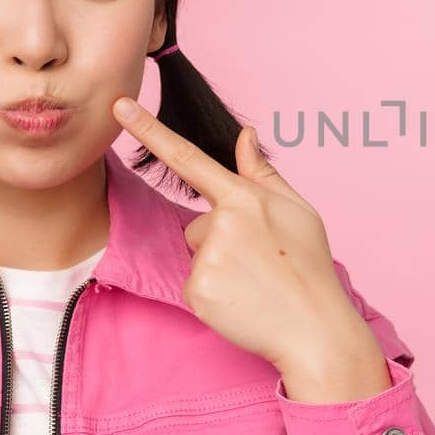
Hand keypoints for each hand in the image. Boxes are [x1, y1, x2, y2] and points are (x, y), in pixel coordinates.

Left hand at [110, 97, 385, 384]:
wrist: (315, 329)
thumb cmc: (310, 266)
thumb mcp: (298, 211)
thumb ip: (263, 173)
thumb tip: (245, 135)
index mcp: (246, 197)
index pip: (188, 157)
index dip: (150, 130)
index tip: (120, 105)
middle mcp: (222, 222)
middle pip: (198, 224)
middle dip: (221, 240)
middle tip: (261, 263)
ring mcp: (207, 258)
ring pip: (195, 254)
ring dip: (217, 267)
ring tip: (255, 282)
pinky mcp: (196, 290)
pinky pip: (193, 284)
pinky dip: (214, 294)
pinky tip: (242, 300)